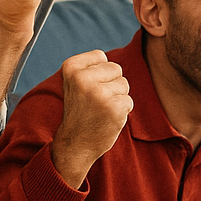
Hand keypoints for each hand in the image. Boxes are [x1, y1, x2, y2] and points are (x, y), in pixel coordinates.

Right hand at [48, 51, 132, 188]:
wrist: (75, 145)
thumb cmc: (79, 111)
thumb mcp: (75, 82)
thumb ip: (90, 66)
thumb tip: (109, 58)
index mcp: (70, 67)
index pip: (100, 56)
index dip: (98, 73)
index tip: (85, 89)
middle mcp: (82, 78)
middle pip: (115, 68)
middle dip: (111, 84)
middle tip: (95, 101)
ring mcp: (98, 93)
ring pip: (124, 84)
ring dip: (117, 98)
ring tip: (101, 110)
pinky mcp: (113, 108)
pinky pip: (129, 101)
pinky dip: (122, 111)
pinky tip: (107, 119)